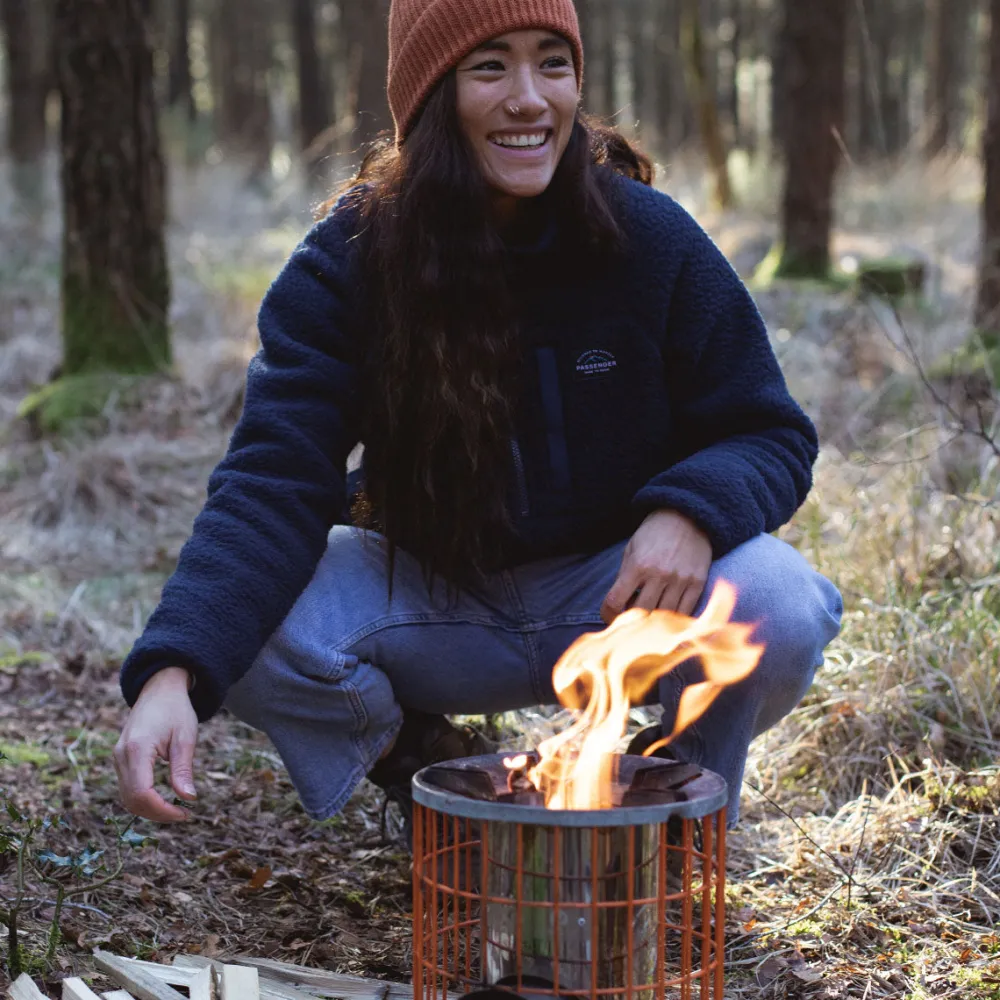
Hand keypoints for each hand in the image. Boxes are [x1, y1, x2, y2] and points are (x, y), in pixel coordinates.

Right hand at [113, 667, 199, 822]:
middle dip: (157, 813)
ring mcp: (117, 757)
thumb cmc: (176, 710)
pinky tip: (163, 799)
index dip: (162, 810)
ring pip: (126, 797)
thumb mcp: (185, 738)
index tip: (185, 814)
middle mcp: (121, 755)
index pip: (142, 793)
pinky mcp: (120, 759)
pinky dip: (143, 799)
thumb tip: (188, 799)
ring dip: (149, 809)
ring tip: (176, 809)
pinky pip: (127, 787)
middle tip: (183, 815)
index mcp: (137, 749)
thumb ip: (183, 769)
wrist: (160, 688)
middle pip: (131, 800)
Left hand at [601, 510, 711, 623]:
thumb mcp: (631, 549)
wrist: (687, 517)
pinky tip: (667, 614)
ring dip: (652, 621)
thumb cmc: (653, 535)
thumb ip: (624, 577)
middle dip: (630, 621)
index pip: (615, 601)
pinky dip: (674, 620)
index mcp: (638, 565)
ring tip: (648, 613)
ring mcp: (680, 580)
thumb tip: (618, 607)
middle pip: (640, 613)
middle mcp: (659, 574)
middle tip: (629, 617)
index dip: (607, 614)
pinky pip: (685, 613)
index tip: (609, 615)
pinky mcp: (698, 583)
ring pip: (663, 617)